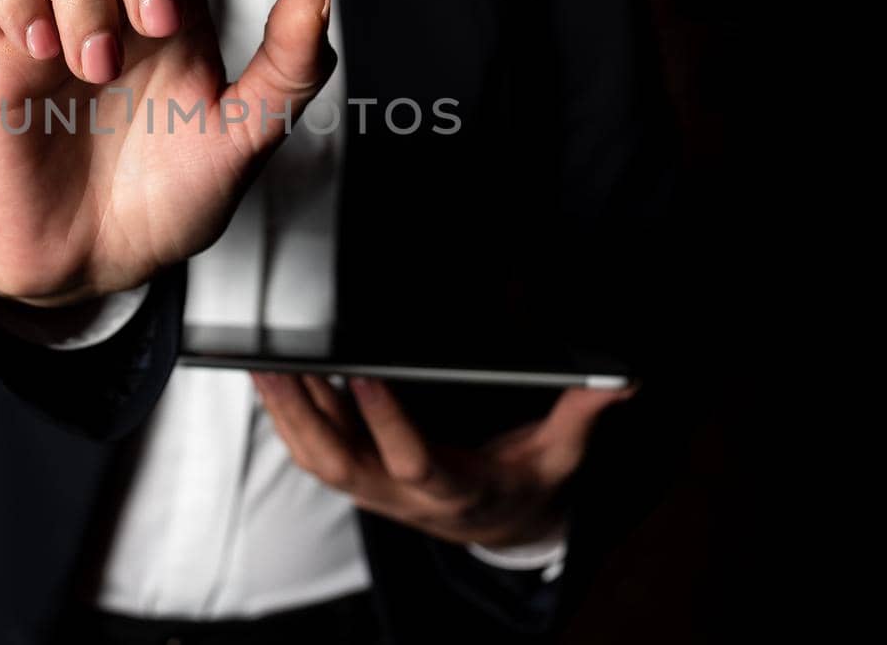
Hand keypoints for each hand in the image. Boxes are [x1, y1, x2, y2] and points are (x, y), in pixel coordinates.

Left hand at [252, 372, 633, 548]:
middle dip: (307, 414)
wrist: (500, 523)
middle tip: (283, 362)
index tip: (364, 371)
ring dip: (286, 413)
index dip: (385, 420)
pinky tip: (272, 381)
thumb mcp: (560, 455)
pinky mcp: (357, 480)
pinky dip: (287, 418)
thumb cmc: (527, 483)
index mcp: (455, 490)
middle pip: (340, 463)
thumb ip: (582, 416)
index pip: (413, 459)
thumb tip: (623, 380)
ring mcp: (373, 492)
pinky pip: (311, 453)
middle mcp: (404, 498)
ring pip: (315, 458)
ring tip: (263, 362)